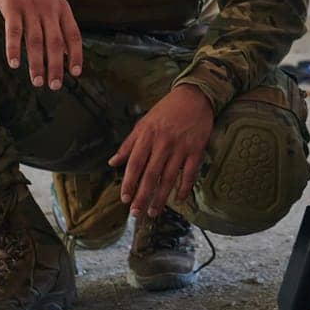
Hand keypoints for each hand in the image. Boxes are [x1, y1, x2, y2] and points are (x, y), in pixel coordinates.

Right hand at [0, 0, 82, 89]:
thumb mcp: (53, 0)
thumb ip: (59, 24)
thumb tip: (65, 53)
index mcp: (62, 8)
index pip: (73, 35)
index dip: (75, 55)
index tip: (75, 73)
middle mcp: (48, 9)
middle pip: (55, 42)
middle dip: (56, 67)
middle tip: (54, 86)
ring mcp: (30, 8)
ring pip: (35, 41)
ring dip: (36, 63)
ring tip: (37, 82)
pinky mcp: (11, 7)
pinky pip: (13, 32)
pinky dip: (14, 49)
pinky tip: (14, 64)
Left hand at [109, 84, 214, 218]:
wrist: (195, 96)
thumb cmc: (167, 110)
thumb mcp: (143, 122)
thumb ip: (128, 144)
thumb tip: (112, 162)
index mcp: (147, 136)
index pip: (135, 163)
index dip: (129, 182)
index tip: (124, 198)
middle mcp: (163, 143)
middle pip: (151, 174)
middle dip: (142, 196)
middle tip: (136, 213)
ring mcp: (181, 147)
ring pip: (169, 177)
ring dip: (161, 197)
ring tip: (153, 212)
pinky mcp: (196, 150)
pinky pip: (190, 173)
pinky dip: (184, 188)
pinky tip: (179, 200)